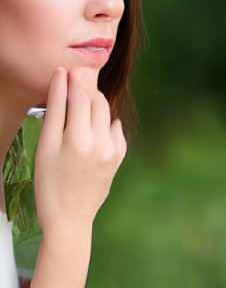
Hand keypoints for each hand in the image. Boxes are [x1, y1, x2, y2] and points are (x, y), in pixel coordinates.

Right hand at [33, 67, 126, 235]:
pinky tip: (93, 126)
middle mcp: (100, 143)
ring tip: (80, 103)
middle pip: (96, 101)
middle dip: (85, 88)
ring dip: (95, 104)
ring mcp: (113, 151)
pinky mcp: (119, 158)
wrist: (69, 218)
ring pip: (107, 113)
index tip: (66, 69)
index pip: (78, 96)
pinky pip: (115, 130)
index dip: (72, 79)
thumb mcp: (45, 147)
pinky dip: (105, 123)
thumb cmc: (49, 183)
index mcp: (77, 140)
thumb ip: (55, 110)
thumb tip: (61, 78)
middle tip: (75, 79)